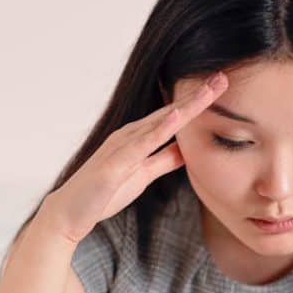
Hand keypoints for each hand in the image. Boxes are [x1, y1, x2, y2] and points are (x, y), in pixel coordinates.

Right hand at [40, 72, 227, 244]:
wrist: (69, 213)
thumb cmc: (103, 194)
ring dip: (185, 106)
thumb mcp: (143, 174)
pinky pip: (141, 144)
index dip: (198, 103)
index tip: (221, 88)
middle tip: (223, 78)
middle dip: (197, 96)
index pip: (174, 116)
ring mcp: (121, 146)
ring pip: (160, 122)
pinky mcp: (114, 163)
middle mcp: (130, 135)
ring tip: (209, 90)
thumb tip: (188, 149)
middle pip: (170, 112)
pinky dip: (160, 128)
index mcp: (138, 137)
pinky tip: (177, 116)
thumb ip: (164, 160)